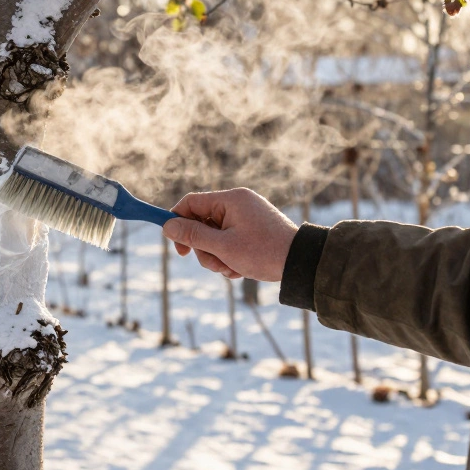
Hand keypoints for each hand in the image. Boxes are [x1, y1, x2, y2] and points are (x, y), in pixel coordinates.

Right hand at [162, 188, 297, 281]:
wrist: (302, 263)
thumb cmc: (264, 252)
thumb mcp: (223, 247)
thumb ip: (193, 236)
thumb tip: (167, 227)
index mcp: (231, 200)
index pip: (191, 203)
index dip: (178, 223)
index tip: (177, 246)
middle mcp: (238, 204)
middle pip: (202, 223)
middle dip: (203, 248)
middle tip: (214, 264)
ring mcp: (246, 217)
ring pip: (214, 236)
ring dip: (216, 256)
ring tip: (231, 270)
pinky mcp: (252, 230)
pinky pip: (228, 240)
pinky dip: (229, 256)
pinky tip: (239, 270)